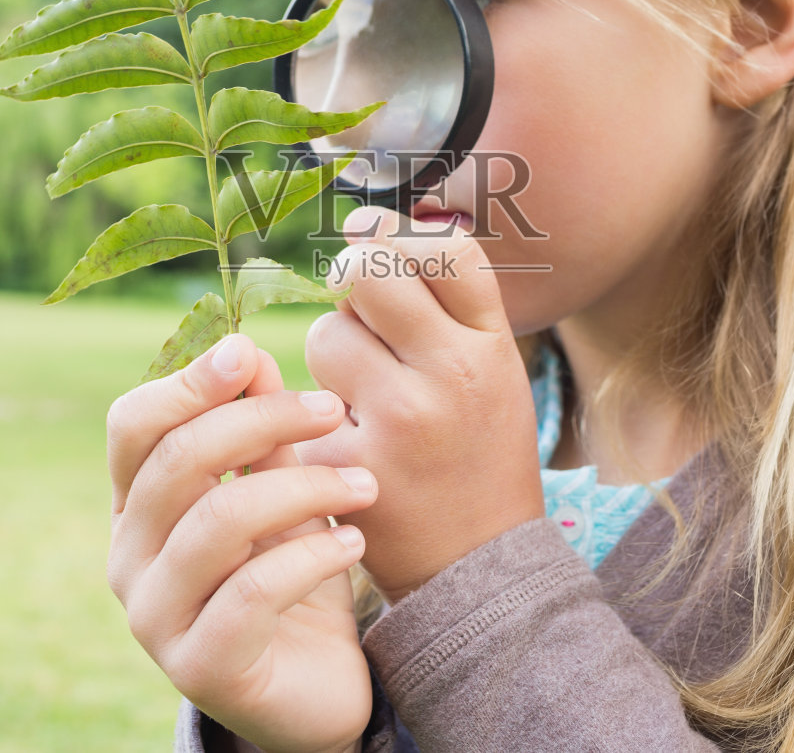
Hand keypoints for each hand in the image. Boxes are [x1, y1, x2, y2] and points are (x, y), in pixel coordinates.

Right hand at [107, 332, 376, 752]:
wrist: (319, 688)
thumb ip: (262, 434)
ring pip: (219, 520)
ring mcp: (155, 618)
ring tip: (365, 482)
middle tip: (332, 408)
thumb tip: (247, 352)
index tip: (249, 352)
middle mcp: (127, 559)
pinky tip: (354, 542)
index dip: (187, 383)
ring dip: (304, 486)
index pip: (132, 427)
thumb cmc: (293, 576)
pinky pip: (252, 591)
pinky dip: (312, 555)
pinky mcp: (200, 668)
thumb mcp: (281, 491)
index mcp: (134, 506)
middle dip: (262, 420)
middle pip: (178, 461)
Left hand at [299, 206, 544, 601]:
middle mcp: (451, 377)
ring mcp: (399, 423)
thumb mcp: (491, 371)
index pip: (443, 250)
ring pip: (327, 335)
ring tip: (364, 395)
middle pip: (370, 275)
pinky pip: (302, 403)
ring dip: (332, 355)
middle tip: (359, 313)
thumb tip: (368, 223)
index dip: (399, 236)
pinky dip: (311, 418)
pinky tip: (342, 444)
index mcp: (491, 349)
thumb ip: (445, 300)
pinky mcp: (347, 468)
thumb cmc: (478, 452)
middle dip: (352, 285)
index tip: (377, 244)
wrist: (479, 570)